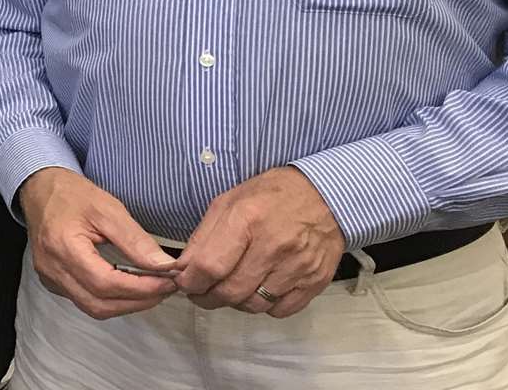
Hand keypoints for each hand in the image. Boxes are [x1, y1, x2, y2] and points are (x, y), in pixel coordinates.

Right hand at [18, 167, 179, 318]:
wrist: (40, 190)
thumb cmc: (71, 195)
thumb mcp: (108, 209)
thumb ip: (135, 240)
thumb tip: (164, 266)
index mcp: (62, 246)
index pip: (105, 283)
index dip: (140, 289)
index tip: (167, 282)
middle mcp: (52, 268)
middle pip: (99, 303)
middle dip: (137, 301)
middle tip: (165, 288)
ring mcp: (49, 278)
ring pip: (92, 307)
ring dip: (125, 304)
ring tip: (151, 289)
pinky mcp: (52, 282)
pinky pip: (84, 301)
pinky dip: (110, 300)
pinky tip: (127, 286)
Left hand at [172, 166, 343, 317]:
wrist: (325, 196)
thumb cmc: (271, 196)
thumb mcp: (228, 202)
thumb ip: (202, 237)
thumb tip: (182, 269)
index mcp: (247, 219)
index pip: (210, 266)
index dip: (190, 281)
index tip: (184, 283)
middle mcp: (274, 245)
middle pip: (230, 291)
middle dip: (207, 297)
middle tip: (202, 291)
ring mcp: (298, 266)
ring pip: (253, 305)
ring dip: (235, 302)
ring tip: (230, 288)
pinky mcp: (315, 281)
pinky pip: (280, 310)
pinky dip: (264, 306)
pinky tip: (258, 289)